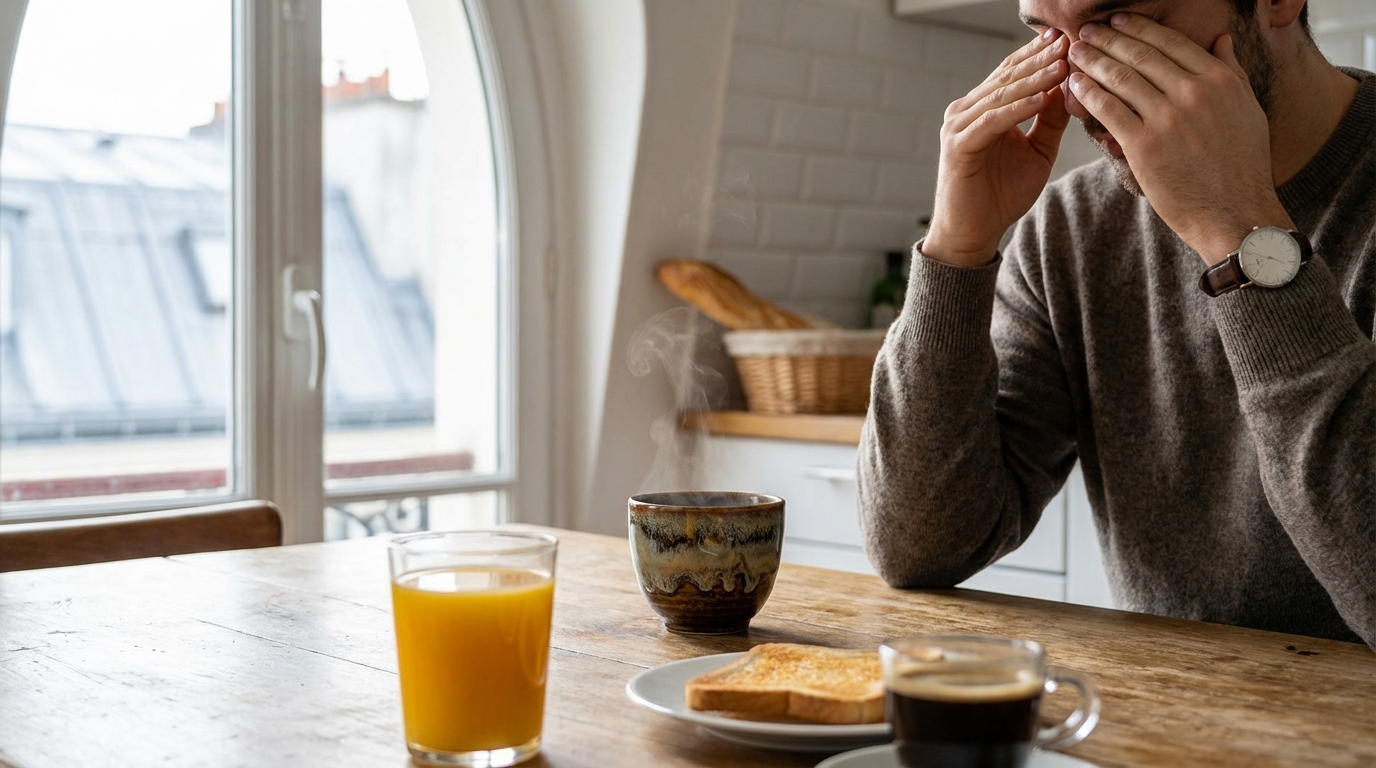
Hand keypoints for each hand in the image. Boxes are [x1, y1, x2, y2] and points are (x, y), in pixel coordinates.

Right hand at [925, 29, 1070, 267]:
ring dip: (1034, 79)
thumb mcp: (1038, 152)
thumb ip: (1051, 121)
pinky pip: (992, 121)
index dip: (1038, 54)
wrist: (972, 233)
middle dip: (1040, 59)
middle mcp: (965, 111)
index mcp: (982, 109)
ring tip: (1062, 64)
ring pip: (1001, 95)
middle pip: (1007, 77)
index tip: (1067, 38)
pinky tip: (1040, 98)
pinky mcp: (958, 146)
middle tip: (1068, 41)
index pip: (1012, 72)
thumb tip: (1072, 88)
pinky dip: (1017, 109)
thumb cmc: (1000, 196)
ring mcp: (958, 127)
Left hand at [1067, 13, 1293, 262]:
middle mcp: (1194, 93)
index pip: (1171, 43)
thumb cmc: (1243, 166)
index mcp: (1219, 80)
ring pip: (1121, 79)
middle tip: (1086, 31)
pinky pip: (1108, 110)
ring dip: (1093, 62)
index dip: (1139, 29)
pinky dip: (1088, 94)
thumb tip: (1221, 38)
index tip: (1118, 21)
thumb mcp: (1248, 110)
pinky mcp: (1144, 146)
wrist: (1235, 212)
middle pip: (1141, 55)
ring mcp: (1167, 119)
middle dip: (1108, 39)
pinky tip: (1074, 86)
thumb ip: (1232, 71)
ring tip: (1075, 53)